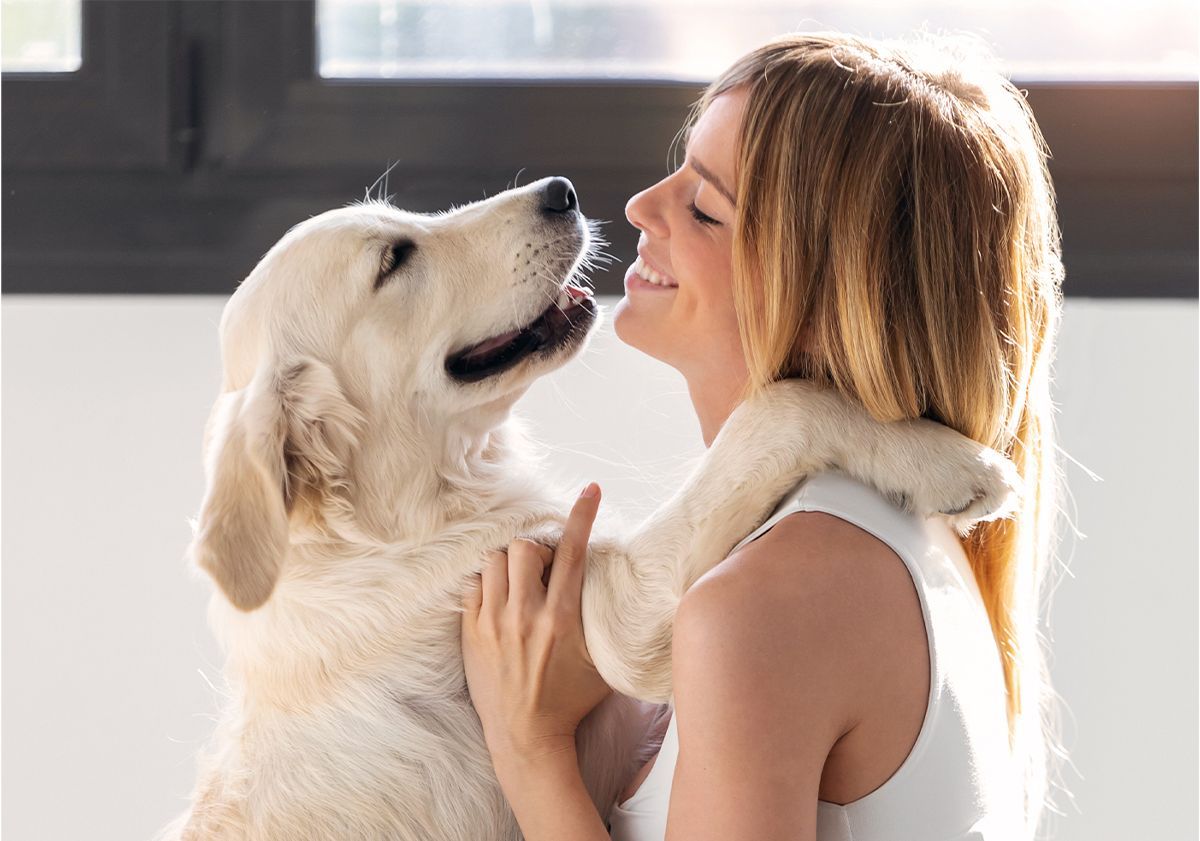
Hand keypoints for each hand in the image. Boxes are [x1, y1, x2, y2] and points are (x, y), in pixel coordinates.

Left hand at [461, 482, 612, 765]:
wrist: (527, 738)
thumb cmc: (572, 700)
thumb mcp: (604, 661)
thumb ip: (611, 621)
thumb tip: (635, 591)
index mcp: (562, 620)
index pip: (572, 552)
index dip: (582, 515)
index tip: (590, 490)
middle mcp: (525, 616)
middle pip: (525, 547)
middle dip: (538, 550)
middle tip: (545, 572)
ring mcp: (492, 623)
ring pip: (495, 560)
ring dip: (511, 564)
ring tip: (521, 585)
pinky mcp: (470, 633)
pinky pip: (472, 585)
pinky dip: (488, 582)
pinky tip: (500, 599)